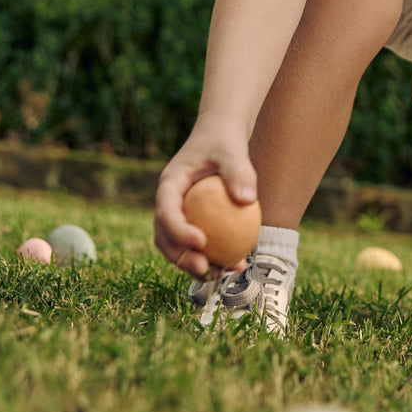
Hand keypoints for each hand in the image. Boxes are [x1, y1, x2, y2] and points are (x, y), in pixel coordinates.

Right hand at [153, 120, 256, 278]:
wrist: (222, 137)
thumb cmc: (225, 140)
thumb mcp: (233, 149)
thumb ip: (239, 170)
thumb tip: (247, 199)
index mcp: (170, 184)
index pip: (166, 211)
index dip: (177, 231)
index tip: (201, 242)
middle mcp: (170, 202)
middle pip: (165, 237)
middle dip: (180, 258)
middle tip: (206, 270)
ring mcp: (180, 214)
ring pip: (179, 247)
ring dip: (195, 265)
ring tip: (221, 275)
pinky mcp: (194, 222)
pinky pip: (200, 244)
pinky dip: (214, 257)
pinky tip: (238, 264)